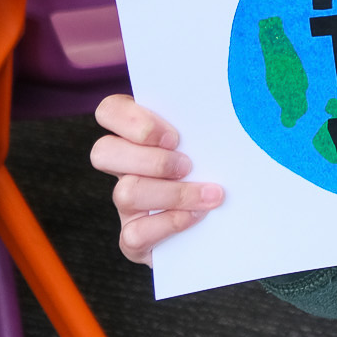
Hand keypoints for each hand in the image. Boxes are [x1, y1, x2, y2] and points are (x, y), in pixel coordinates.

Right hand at [92, 94, 223, 263]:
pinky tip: (198, 216)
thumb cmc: (218, 165)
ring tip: (210, 194)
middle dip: (150, 159)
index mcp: (137, 134)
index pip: (109, 111)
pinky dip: (170, 223)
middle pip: (102, 152)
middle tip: (188, 165)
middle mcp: (124, 167)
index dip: (132, 120)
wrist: (226, 222)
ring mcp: (126, 205)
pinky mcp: (133, 239)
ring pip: (125, 192)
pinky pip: (135, 234)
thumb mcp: (210, 138)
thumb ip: (205, 120)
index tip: (174, 136)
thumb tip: (233, 97)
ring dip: (173, 193)